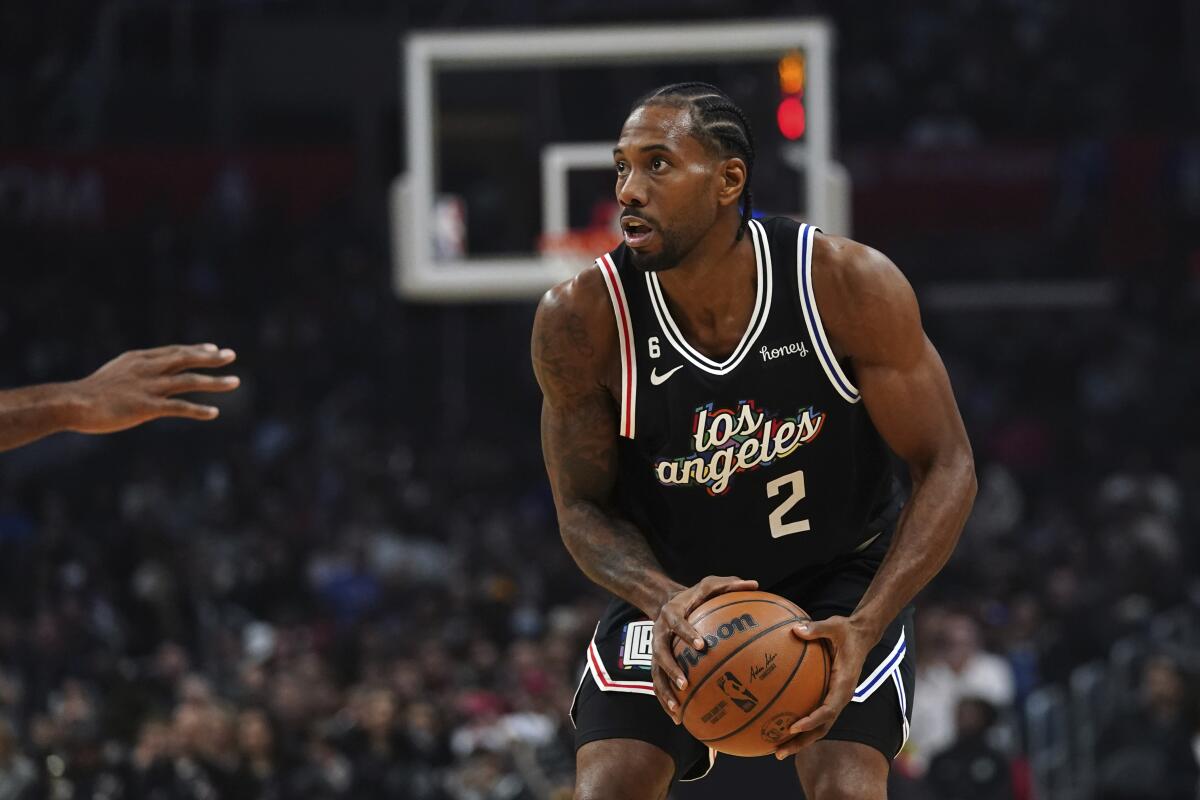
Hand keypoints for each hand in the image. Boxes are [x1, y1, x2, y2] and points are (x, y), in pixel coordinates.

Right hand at [67, 344, 239, 432]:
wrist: (72, 403)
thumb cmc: (90, 393)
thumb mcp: (115, 374)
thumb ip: (135, 373)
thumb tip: (149, 376)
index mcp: (138, 359)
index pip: (173, 351)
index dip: (195, 349)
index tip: (213, 348)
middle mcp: (147, 369)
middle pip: (185, 358)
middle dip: (210, 357)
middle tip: (232, 355)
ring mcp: (148, 387)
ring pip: (188, 381)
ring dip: (214, 381)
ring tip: (235, 382)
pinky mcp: (146, 406)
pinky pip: (178, 407)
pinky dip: (198, 409)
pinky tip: (214, 412)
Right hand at [651, 575, 757, 723]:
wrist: (664, 602)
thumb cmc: (693, 596)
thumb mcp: (709, 585)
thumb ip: (729, 585)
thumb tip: (756, 584)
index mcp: (671, 614)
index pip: (677, 623)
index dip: (687, 634)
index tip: (701, 645)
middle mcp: (659, 634)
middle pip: (660, 654)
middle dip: (671, 669)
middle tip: (685, 683)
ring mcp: (655, 651)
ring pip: (656, 674)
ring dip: (665, 693)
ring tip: (678, 710)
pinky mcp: (656, 664)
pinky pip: (659, 685)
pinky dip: (666, 702)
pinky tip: (679, 719)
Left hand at [773, 615, 876, 758]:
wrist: (861, 636)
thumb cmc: (846, 631)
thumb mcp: (834, 625)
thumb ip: (817, 628)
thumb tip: (795, 629)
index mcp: (844, 684)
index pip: (829, 709)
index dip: (812, 720)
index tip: (793, 727)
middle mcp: (841, 696)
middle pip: (822, 728)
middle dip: (801, 742)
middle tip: (778, 752)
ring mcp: (836, 699)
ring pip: (818, 727)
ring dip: (799, 740)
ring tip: (776, 750)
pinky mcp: (830, 696)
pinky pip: (815, 716)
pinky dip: (800, 725)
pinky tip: (779, 726)